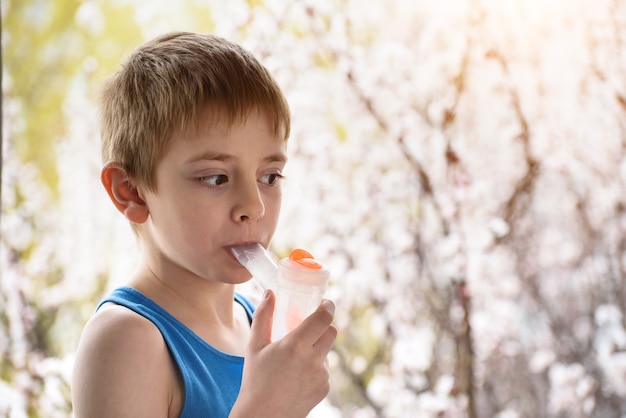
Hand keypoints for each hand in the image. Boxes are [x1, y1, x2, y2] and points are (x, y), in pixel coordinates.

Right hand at [231, 290, 336, 417]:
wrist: (262, 417)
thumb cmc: (255, 380)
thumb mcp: (254, 346)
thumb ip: (263, 316)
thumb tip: (270, 293)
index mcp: (295, 346)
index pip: (324, 318)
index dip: (327, 306)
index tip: (324, 303)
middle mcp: (313, 360)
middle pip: (332, 331)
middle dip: (323, 325)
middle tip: (310, 325)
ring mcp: (322, 376)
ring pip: (327, 350)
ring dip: (317, 347)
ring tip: (296, 357)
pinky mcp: (325, 388)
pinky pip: (325, 369)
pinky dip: (315, 366)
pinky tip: (297, 374)